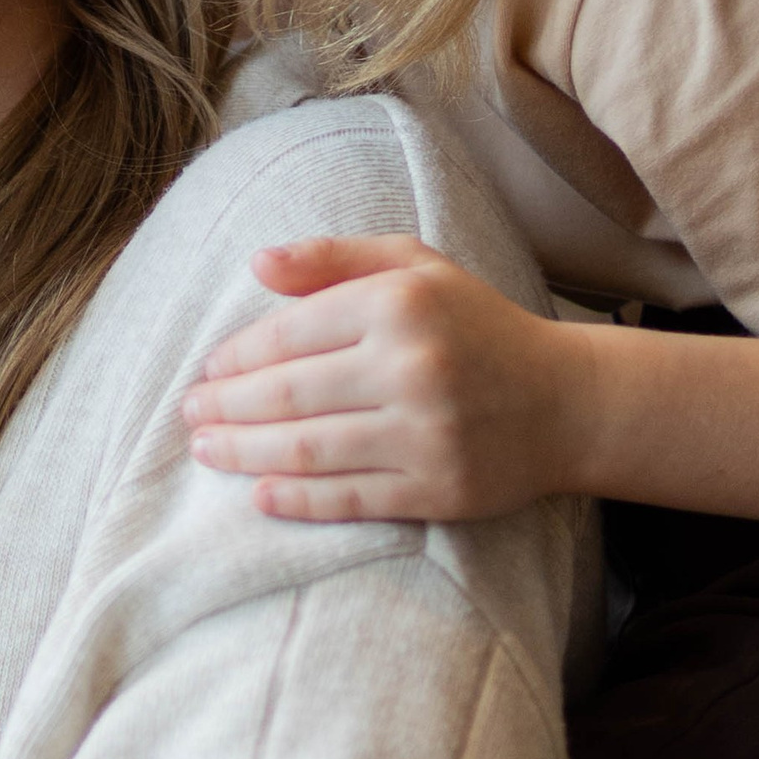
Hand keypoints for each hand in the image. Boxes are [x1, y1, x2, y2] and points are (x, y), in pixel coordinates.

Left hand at [180, 236, 590, 521]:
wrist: (569, 403)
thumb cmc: (478, 327)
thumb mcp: (417, 268)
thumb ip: (335, 259)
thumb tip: (257, 263)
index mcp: (399, 305)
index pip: (289, 334)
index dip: (237, 356)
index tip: (209, 369)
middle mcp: (411, 368)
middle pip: (288, 395)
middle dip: (226, 407)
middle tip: (189, 413)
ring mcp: (426, 435)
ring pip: (308, 449)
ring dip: (244, 453)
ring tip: (207, 450)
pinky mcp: (438, 490)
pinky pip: (350, 498)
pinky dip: (297, 499)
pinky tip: (259, 494)